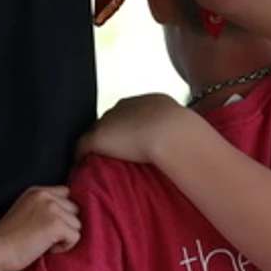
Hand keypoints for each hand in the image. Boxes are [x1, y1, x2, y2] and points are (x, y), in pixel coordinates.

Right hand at [0, 187, 82, 270]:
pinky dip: (64, 247)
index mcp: (37, 191)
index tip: (51, 226)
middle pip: (74, 210)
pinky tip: (47, 249)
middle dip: (65, 225)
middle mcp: (45, 196)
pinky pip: (75, 237)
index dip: (63, 211)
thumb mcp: (25, 211)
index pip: (66, 193)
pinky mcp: (56, 224)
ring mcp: (51, 209)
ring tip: (44, 243)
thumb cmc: (8, 239)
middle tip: (45, 237)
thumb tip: (71, 215)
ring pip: (77, 224)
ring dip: (64, 237)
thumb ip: (44, 207)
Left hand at [77, 94, 193, 164]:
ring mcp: (109, 121)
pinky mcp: (97, 137)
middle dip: (112, 134)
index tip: (131, 142)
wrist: (170, 132)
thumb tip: (191, 142)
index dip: (129, 129)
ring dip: (97, 144)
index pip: (130, 113)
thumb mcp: (185, 126)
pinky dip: (80, 157)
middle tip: (114, 153)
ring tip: (96, 161)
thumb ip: (179, 131)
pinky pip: (81, 148)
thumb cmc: (184, 132)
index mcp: (145, 101)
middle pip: (111, 120)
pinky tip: (80, 168)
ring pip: (96, 132)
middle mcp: (124, 106)